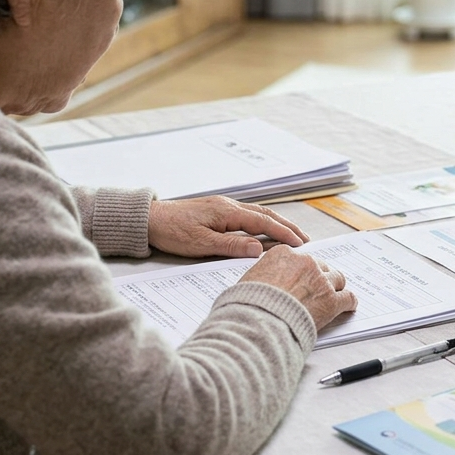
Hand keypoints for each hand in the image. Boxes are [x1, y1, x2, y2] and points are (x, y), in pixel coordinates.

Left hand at [148, 196, 308, 258]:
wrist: (149, 219)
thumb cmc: (172, 232)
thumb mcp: (201, 244)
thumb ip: (232, 246)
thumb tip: (259, 249)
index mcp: (227, 212)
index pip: (263, 222)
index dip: (284, 233)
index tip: (300, 244)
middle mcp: (228, 205)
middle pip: (265, 214)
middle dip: (286, 226)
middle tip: (305, 239)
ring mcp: (222, 207)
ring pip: (257, 213)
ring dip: (276, 223)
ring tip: (291, 234)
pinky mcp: (216, 211)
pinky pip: (246, 215)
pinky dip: (262, 222)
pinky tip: (264, 230)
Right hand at [239, 245, 357, 331]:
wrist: (259, 321)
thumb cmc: (249, 304)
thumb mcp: (248, 280)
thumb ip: (262, 275)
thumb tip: (262, 281)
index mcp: (284, 254)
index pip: (300, 258)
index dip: (301, 270)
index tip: (301, 277)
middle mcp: (305, 263)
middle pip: (320, 266)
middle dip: (318, 278)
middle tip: (315, 290)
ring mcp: (321, 281)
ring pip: (337, 279)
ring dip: (335, 287)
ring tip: (334, 295)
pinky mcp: (331, 301)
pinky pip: (348, 298)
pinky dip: (349, 302)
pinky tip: (349, 306)